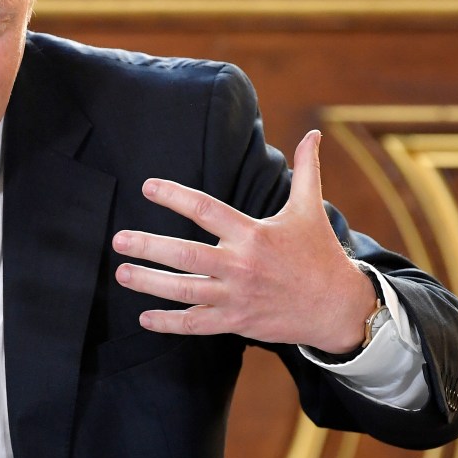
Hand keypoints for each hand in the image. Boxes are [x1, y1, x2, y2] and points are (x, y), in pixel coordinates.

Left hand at [112, 130, 375, 353]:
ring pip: (186, 291)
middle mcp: (241, 265)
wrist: (338, 307)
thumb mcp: (309, 210)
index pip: (206, 210)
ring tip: (122, 273)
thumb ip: (305, 170)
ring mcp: (237, 296)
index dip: (175, 196)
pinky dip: (169, 323)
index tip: (148, 187)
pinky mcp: (237, 322)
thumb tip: (313, 133)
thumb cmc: (319, 254)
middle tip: (118, 240)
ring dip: (150, 283)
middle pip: (187, 255)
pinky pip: (197, 324)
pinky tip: (144, 318)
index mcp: (253, 234)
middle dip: (149, 247)